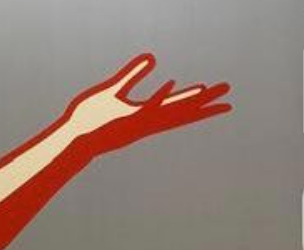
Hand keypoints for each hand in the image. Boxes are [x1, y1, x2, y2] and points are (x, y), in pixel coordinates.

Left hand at [62, 54, 230, 155]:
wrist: (75, 138)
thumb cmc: (91, 116)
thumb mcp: (115, 88)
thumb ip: (133, 73)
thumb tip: (152, 57)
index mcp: (147, 113)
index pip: (177, 106)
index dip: (197, 100)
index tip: (214, 95)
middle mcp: (148, 120)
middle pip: (182, 111)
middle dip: (205, 104)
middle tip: (229, 97)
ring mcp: (139, 122)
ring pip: (170, 110)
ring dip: (188, 100)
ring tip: (208, 88)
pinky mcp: (126, 120)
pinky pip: (146, 106)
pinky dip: (159, 96)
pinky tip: (172, 84)